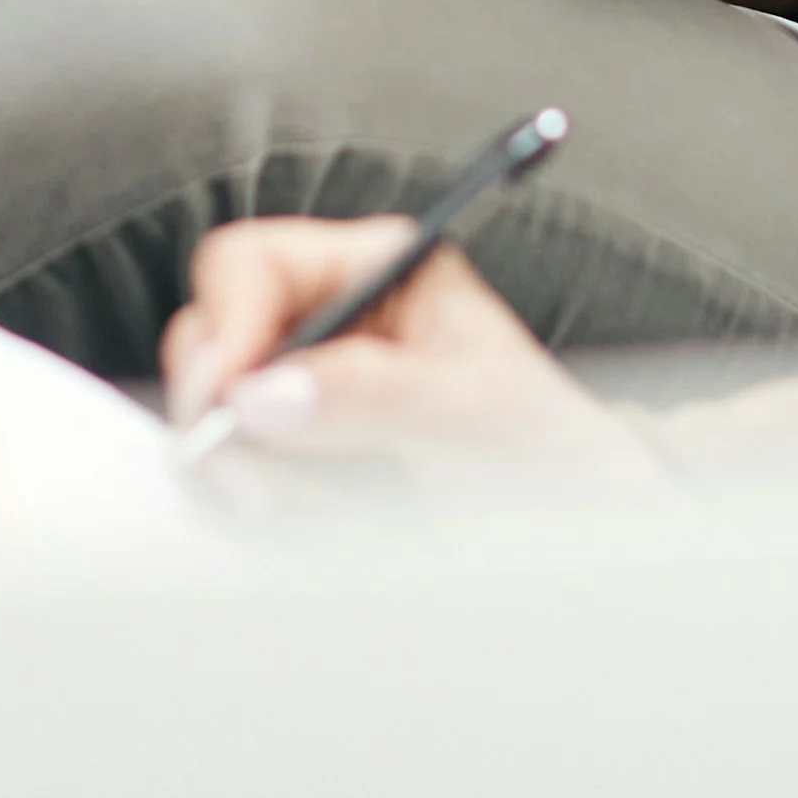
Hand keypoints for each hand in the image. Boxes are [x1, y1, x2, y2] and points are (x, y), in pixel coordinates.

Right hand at [160, 219, 670, 497]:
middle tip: (261, 482)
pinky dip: (270, 515)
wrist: (585, 530)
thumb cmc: (551, 450)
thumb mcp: (471, 409)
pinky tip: (331, 526)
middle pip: (212, 346)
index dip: (228, 325)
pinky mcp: (301, 464)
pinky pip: (241, 486)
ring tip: (325, 512)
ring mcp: (306, 398)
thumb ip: (368, 391)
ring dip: (254, 479)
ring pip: (216, 427)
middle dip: (227, 417)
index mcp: (373, 271)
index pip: (251, 267)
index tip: (232, 395)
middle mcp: (329, 324)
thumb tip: (266, 394)